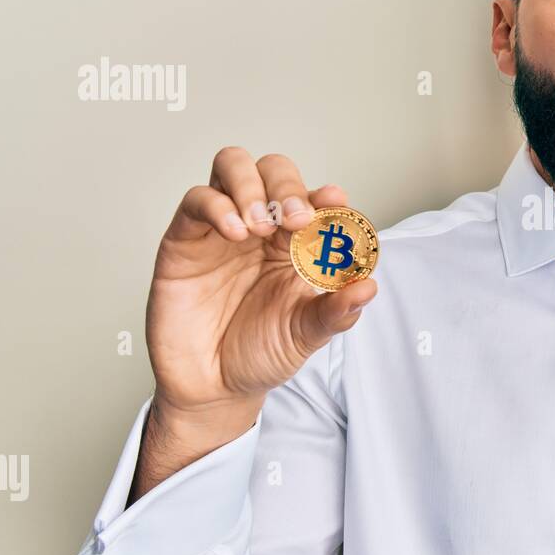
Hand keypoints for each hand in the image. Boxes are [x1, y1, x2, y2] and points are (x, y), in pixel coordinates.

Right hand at [145, 148, 377, 430]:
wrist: (212, 388)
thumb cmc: (260, 353)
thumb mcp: (306, 336)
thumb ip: (336, 313)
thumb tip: (369, 286)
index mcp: (297, 243)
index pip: (314, 200)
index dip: (326, 196)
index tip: (335, 203)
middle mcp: (261, 227)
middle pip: (273, 170)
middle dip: (288, 185)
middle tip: (296, 219)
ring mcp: (221, 228)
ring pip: (232, 166)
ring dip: (252, 185)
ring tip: (260, 225)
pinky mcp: (185, 239)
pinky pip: (197, 201)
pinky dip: (217, 206)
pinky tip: (234, 233)